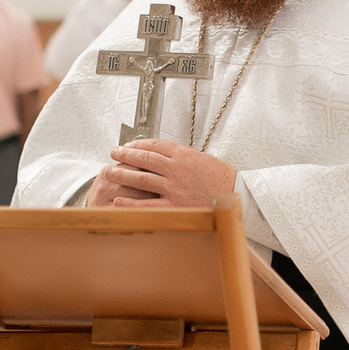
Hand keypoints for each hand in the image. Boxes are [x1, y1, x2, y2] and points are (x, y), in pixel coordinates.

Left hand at [89, 138, 236, 207]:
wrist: (239, 196)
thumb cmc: (225, 180)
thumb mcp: (205, 161)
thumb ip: (185, 158)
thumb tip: (168, 157)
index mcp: (185, 155)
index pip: (157, 145)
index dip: (140, 143)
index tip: (129, 144)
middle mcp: (177, 169)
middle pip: (144, 159)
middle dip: (126, 155)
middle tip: (113, 153)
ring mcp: (174, 188)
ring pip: (142, 179)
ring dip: (123, 174)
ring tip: (109, 172)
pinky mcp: (175, 206)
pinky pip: (147, 205)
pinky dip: (130, 203)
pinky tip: (118, 200)